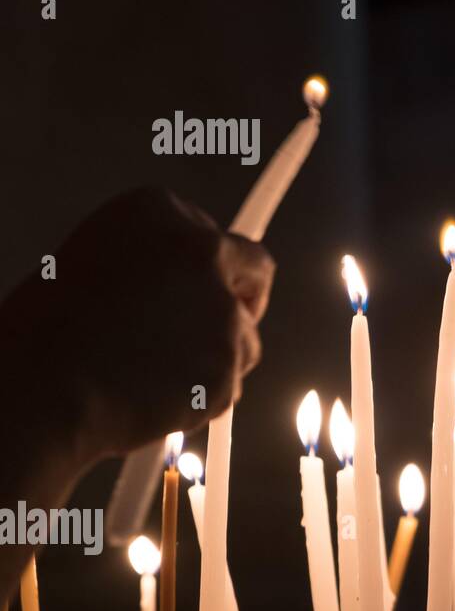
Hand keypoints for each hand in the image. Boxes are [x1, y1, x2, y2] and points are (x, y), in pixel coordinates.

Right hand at [8, 187, 275, 458]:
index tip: (201, 289)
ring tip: (151, 377)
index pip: (212, 236)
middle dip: (245, 298)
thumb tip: (184, 296)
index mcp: (158, 210)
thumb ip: (153, 270)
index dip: (210, 270)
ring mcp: (222, 306)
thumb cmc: (47, 334)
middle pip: (255, 268)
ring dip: (215, 359)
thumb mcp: (94, 267)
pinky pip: (227, 386)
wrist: (42, 387)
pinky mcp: (230, 359)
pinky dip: (201, 399)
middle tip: (223, 327)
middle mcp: (201, 248)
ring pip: (244, 338)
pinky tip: (153, 400)